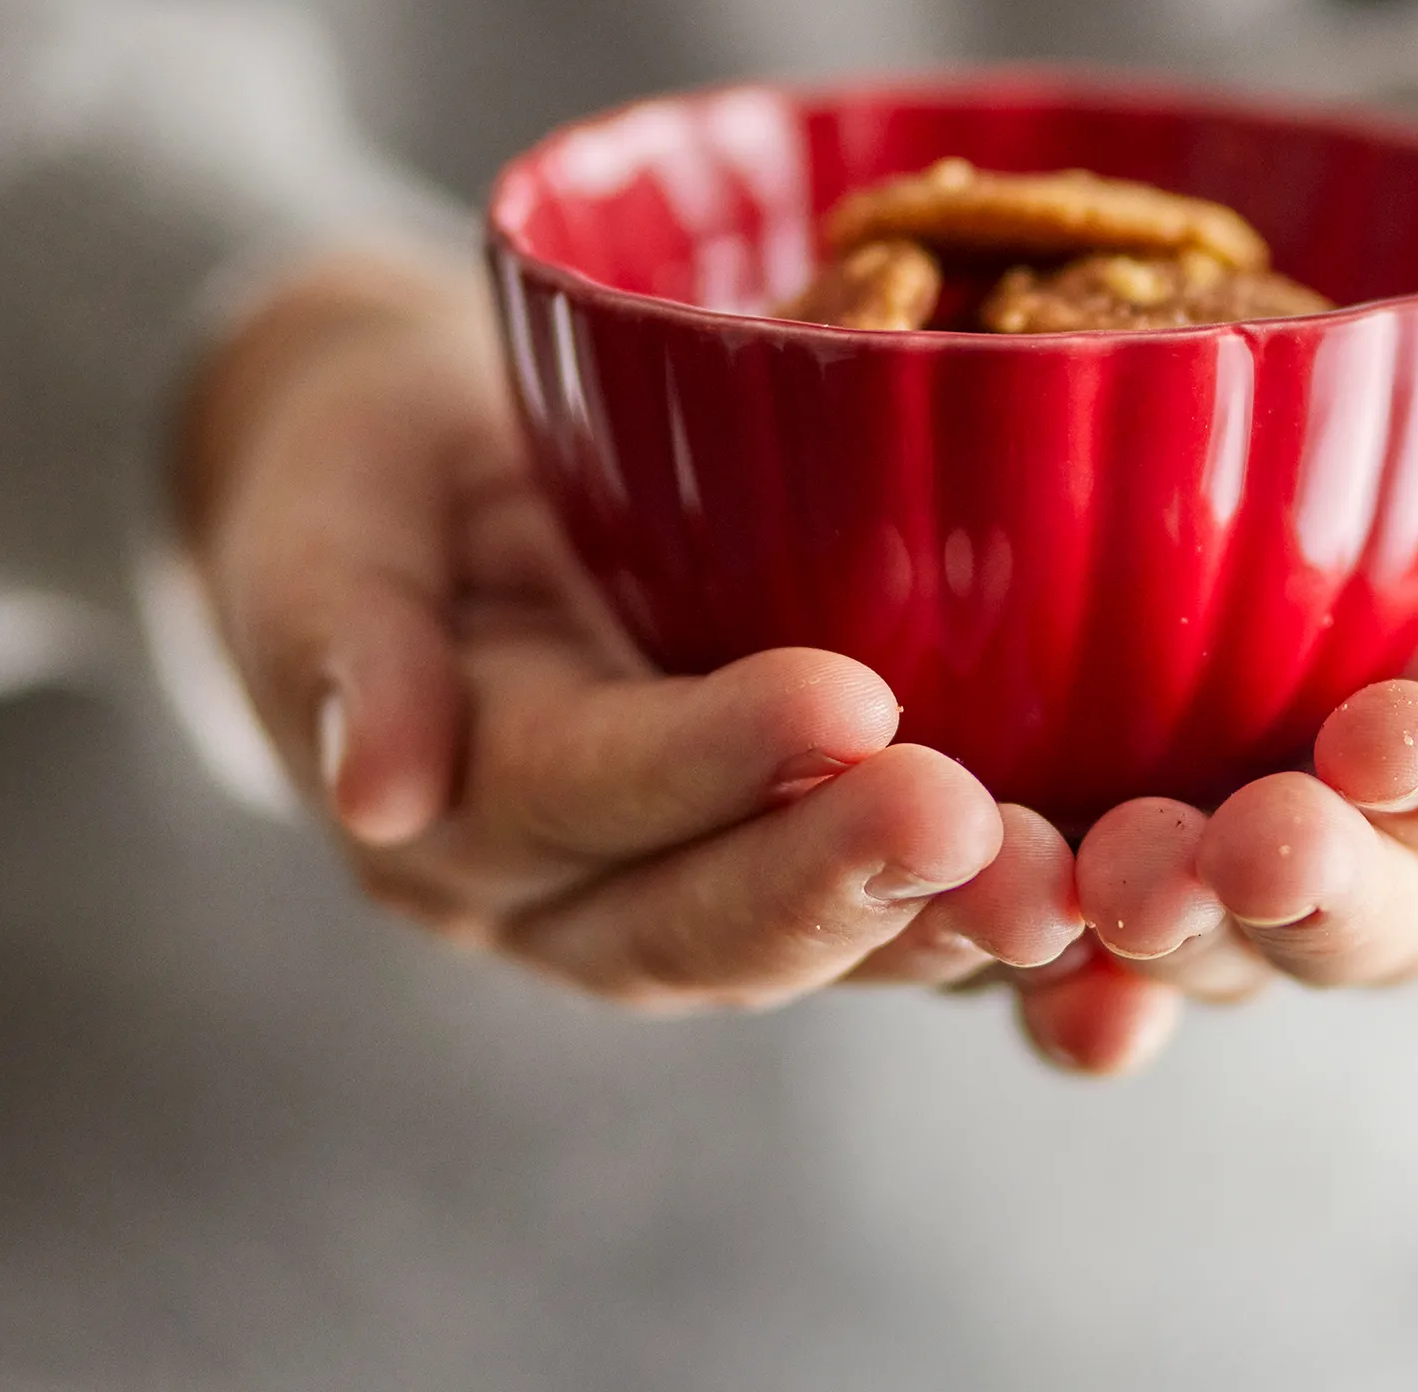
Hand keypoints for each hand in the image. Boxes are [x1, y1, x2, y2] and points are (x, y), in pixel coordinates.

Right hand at [178, 254, 1079, 1010]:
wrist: (420, 483)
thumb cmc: (370, 474)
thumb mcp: (318, 523)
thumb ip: (339, 639)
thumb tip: (371, 789)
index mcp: (451, 807)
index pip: (582, 790)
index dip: (707, 761)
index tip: (845, 702)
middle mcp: (567, 889)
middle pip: (703, 915)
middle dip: (843, 876)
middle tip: (977, 823)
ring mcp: (677, 885)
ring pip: (808, 942)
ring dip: (935, 924)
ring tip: (1064, 886)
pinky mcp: (775, 852)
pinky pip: (878, 908)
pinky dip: (980, 918)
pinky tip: (1100, 900)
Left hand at [1027, 375, 1417, 1076]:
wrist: (1308, 387)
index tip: (1385, 736)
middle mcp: (1373, 850)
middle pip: (1349, 913)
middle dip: (1300, 888)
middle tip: (1242, 847)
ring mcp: (1222, 862)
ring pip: (1198, 943)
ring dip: (1148, 934)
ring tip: (1092, 887)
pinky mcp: (1081, 842)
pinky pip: (1053, 937)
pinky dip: (1019, 951)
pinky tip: (984, 932)